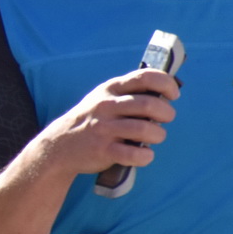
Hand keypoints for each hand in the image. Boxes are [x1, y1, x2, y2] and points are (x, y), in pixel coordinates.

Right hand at [36, 67, 178, 177]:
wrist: (60, 145)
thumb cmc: (91, 120)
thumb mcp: (104, 97)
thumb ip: (130, 92)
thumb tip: (165, 93)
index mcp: (111, 89)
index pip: (146, 77)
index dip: (167, 84)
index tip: (172, 95)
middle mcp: (106, 106)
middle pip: (149, 104)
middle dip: (166, 113)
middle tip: (165, 119)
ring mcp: (104, 128)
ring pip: (146, 130)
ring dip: (158, 135)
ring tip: (154, 138)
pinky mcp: (103, 150)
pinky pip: (134, 154)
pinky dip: (146, 156)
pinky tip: (143, 154)